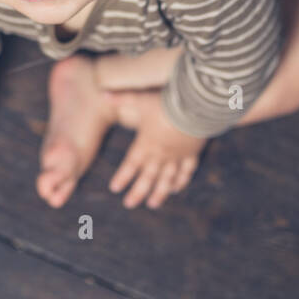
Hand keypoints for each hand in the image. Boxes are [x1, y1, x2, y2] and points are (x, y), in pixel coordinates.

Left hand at [104, 89, 207, 208]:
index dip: (122, 177)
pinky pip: (186, 171)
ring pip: (166, 179)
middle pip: (147, 178)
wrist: (196, 106)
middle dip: (137, 192)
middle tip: (129, 204)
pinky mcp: (191, 153)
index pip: (130, 165)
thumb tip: (102, 93)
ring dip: (159, 192)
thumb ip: (122, 98)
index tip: (114, 189)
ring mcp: (177, 156)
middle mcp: (161, 154)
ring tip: (152, 204)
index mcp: (146, 144)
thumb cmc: (166, 102)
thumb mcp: (141, 99)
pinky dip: (181, 181)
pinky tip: (176, 189)